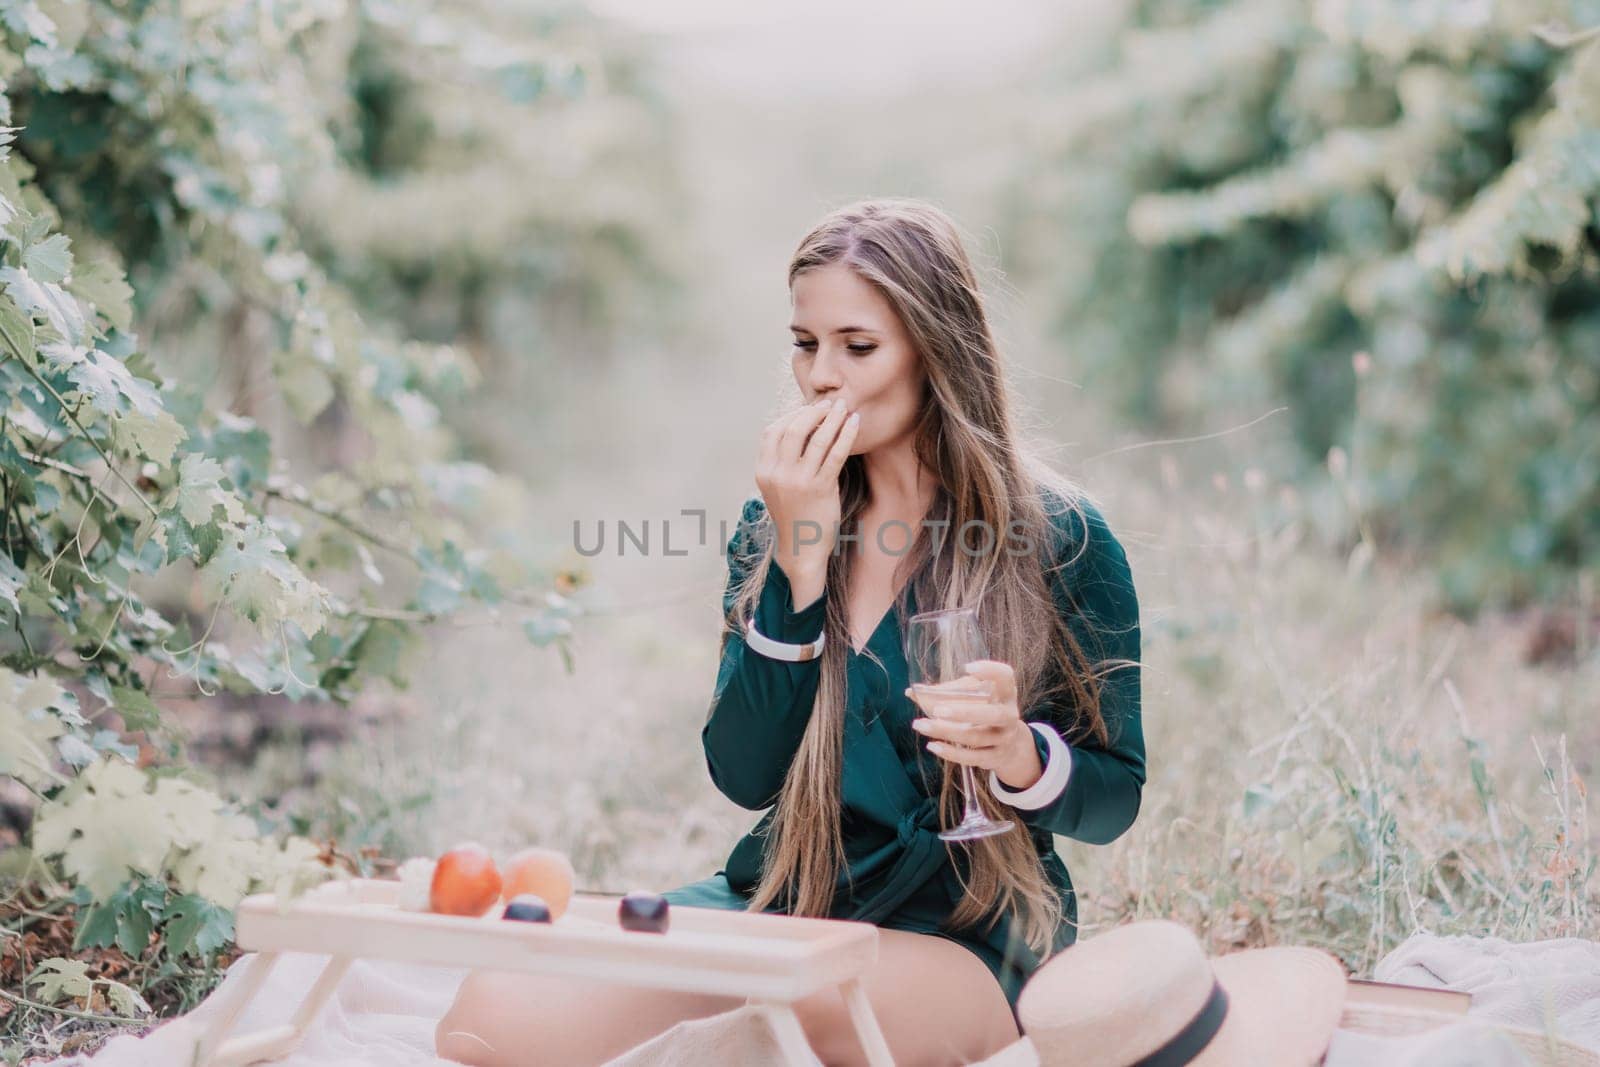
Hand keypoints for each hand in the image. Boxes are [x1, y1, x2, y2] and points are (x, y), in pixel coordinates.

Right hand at [756, 396, 859, 588]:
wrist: (802, 549)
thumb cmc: (794, 513)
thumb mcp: (777, 486)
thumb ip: (782, 460)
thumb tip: (799, 424)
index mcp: (763, 471)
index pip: (772, 431)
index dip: (791, 415)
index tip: (808, 408)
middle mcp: (777, 475)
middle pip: (793, 429)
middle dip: (813, 411)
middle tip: (830, 403)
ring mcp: (798, 482)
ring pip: (816, 439)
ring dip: (832, 418)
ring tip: (844, 407)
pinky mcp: (820, 489)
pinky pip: (835, 454)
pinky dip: (846, 435)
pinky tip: (855, 423)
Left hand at [905, 659, 1042, 788]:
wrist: (1010, 747)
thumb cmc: (985, 714)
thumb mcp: (976, 699)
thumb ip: (948, 692)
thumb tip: (912, 692)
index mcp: (1006, 694)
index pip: (1005, 677)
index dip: (989, 670)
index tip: (967, 668)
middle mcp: (1009, 715)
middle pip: (991, 714)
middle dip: (963, 712)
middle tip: (937, 709)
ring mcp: (1003, 739)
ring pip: (975, 737)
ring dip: (946, 731)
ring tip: (920, 724)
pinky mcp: (994, 757)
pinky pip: (972, 757)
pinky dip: (951, 753)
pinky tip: (933, 746)